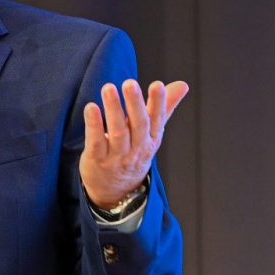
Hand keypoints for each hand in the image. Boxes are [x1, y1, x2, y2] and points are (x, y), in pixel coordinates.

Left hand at [80, 78, 187, 210]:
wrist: (116, 191)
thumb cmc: (134, 153)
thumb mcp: (152, 133)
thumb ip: (165, 107)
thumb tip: (183, 84)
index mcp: (151, 139)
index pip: (157, 119)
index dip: (158, 102)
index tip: (157, 84)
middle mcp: (137, 148)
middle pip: (138, 125)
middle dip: (135, 103)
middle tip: (130, 83)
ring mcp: (117, 156)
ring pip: (117, 132)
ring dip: (113, 109)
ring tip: (108, 88)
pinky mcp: (97, 160)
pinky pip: (96, 142)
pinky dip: (94, 125)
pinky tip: (91, 108)